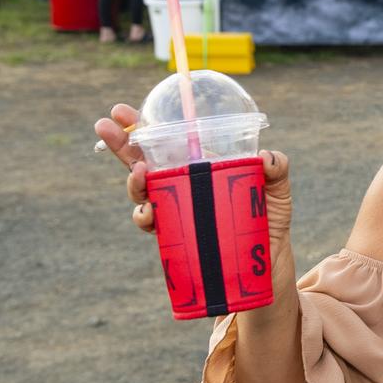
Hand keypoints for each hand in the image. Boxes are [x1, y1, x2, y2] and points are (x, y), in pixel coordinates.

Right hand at [95, 106, 296, 291]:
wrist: (265, 270)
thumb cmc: (268, 224)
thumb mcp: (278, 192)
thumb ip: (277, 169)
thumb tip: (264, 156)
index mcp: (200, 170)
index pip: (166, 144)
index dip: (142, 127)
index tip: (122, 112)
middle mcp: (182, 189)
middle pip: (143, 163)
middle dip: (121, 145)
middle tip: (104, 126)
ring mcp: (177, 214)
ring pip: (143, 195)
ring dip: (134, 182)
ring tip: (140, 171)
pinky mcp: (176, 241)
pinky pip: (153, 227)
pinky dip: (146, 217)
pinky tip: (150, 213)